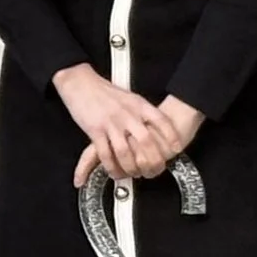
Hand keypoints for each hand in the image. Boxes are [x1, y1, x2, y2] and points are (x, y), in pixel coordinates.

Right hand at [54, 64, 178, 184]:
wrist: (80, 82)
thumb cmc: (103, 90)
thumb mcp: (129, 97)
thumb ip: (141, 111)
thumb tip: (154, 125)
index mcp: (138, 105)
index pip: (161, 121)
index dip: (171, 137)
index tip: (176, 149)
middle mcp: (127, 114)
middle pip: (146, 142)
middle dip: (152, 161)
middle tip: (155, 170)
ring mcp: (111, 123)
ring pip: (125, 152)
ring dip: (131, 168)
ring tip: (134, 174)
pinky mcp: (95, 130)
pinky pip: (105, 154)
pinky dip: (111, 167)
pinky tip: (114, 172)